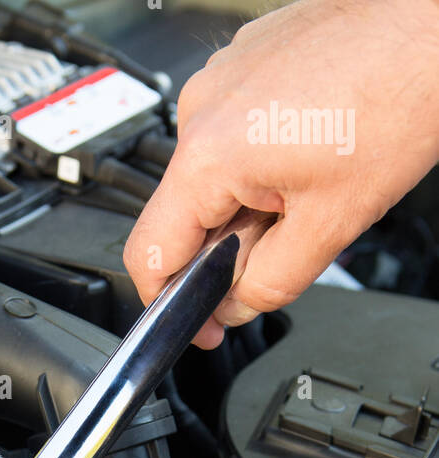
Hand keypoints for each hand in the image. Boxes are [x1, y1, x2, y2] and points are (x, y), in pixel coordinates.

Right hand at [124, 0, 438, 346]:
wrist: (429, 26)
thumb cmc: (398, 97)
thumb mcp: (332, 225)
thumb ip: (270, 284)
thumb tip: (237, 306)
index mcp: (209, 153)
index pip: (150, 253)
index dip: (169, 303)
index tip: (198, 324)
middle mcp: (202, 107)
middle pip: (185, 212)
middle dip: (227, 247)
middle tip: (287, 245)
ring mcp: (222, 77)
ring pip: (214, 173)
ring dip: (250, 201)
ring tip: (312, 183)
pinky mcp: (247, 60)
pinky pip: (235, 131)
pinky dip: (264, 157)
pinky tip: (313, 148)